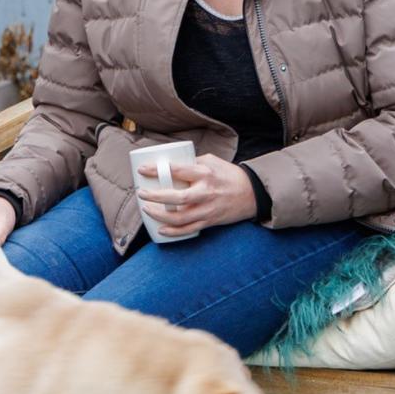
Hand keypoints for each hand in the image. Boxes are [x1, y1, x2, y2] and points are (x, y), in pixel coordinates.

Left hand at [136, 154, 256, 237]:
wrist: (253, 193)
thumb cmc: (228, 174)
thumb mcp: (211, 161)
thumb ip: (191, 162)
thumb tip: (168, 163)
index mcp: (205, 173)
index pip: (177, 170)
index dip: (157, 170)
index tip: (141, 170)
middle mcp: (206, 192)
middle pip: (177, 197)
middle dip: (155, 197)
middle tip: (141, 193)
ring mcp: (208, 209)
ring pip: (180, 218)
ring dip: (160, 216)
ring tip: (146, 209)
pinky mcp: (210, 221)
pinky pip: (189, 229)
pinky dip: (173, 232)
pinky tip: (161, 229)